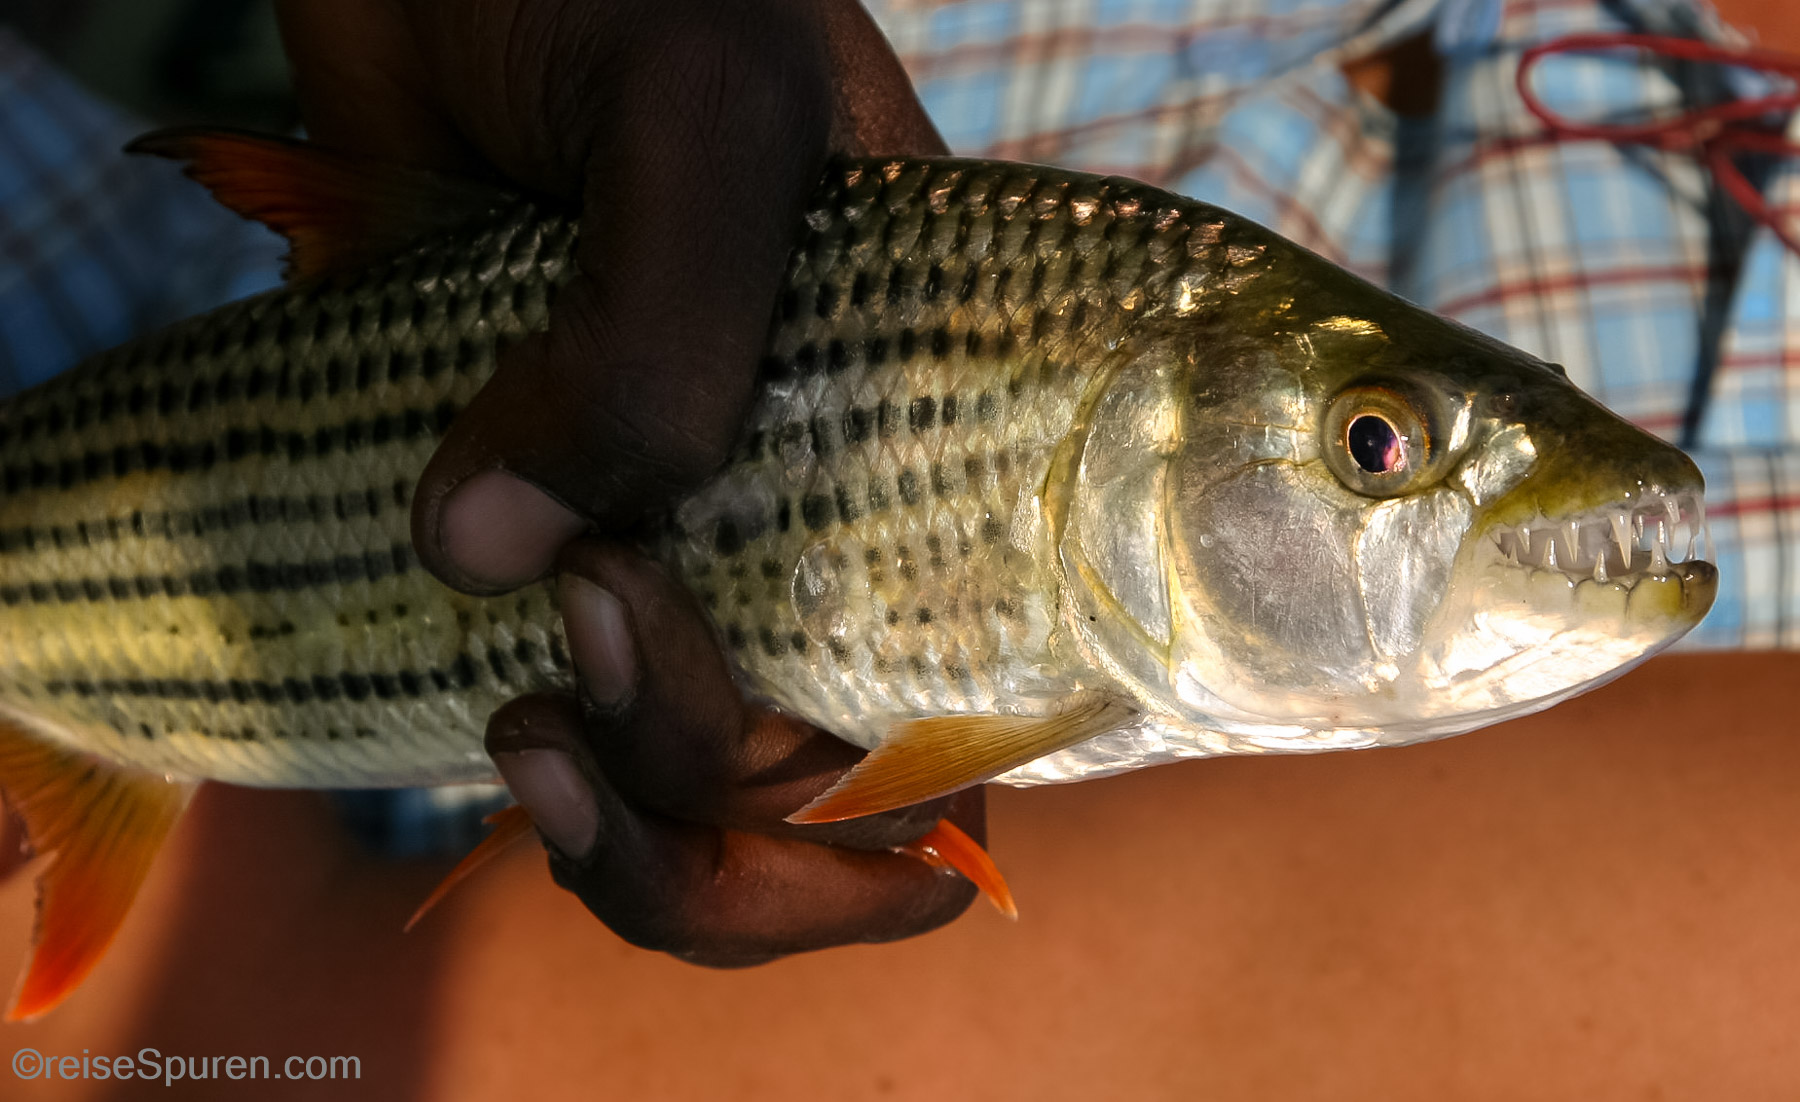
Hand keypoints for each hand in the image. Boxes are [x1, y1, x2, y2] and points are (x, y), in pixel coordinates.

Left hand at [276, 0, 983, 959]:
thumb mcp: (704, 117)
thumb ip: (655, 340)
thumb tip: (498, 559)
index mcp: (944, 439)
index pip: (979, 712)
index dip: (886, 810)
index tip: (753, 715)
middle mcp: (824, 518)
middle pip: (811, 784)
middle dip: (703, 793)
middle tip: (586, 622)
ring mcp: (681, 535)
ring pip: (688, 791)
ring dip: (621, 822)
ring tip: (522, 727)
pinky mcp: (542, 529)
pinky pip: (569, 722)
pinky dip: (543, 768)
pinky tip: (486, 701)